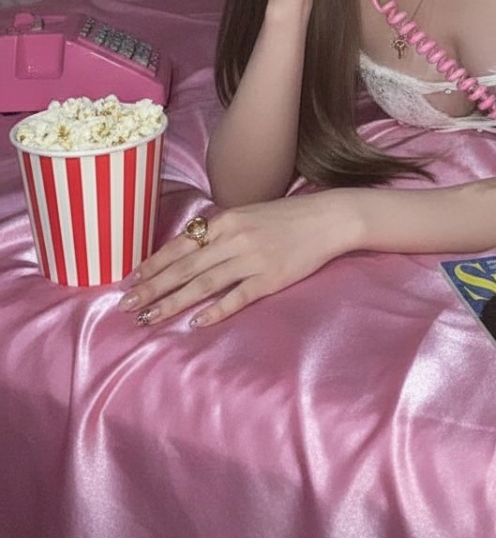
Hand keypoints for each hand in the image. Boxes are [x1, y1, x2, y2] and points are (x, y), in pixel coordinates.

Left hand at [117, 193, 353, 326]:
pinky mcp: (270, 278)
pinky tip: (195, 322)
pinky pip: (237, 297)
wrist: (327, 219)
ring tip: (149, 317)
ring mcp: (252, 259)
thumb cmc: (286, 217)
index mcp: (225, 221)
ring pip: (203, 283)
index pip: (180, 245)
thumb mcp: (247, 215)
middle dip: (152, 287)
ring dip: (173, 302)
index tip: (131, 280)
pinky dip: (215, 310)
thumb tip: (190, 250)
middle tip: (126, 305)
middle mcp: (233, 239)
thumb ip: (219, 231)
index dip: (154, 264)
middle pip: (185, 267)